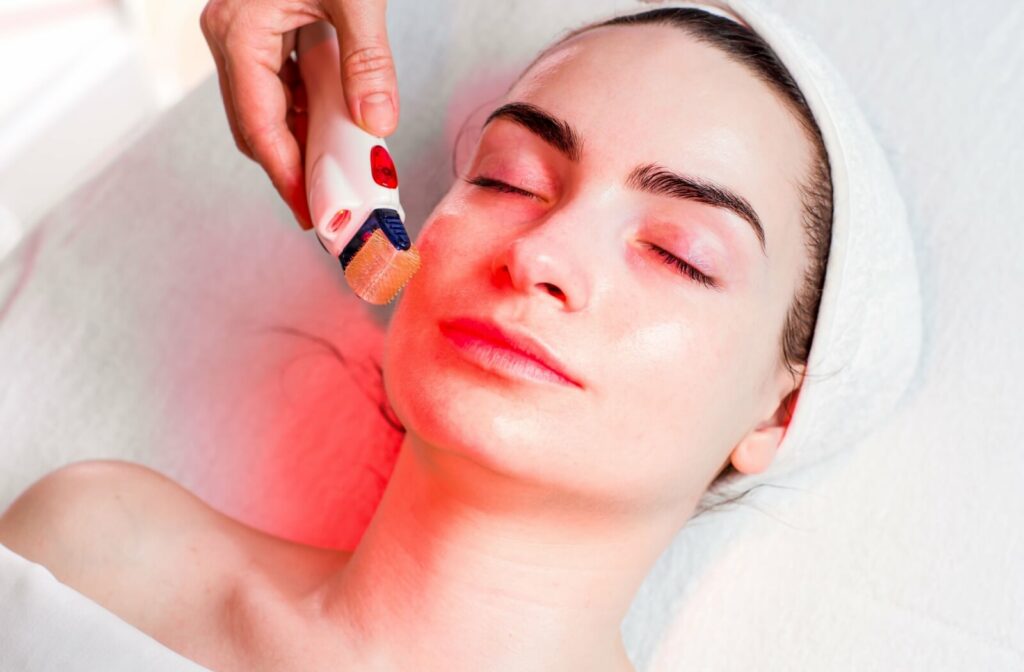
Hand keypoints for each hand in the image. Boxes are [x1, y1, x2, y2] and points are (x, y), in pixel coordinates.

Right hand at [200, 0, 397, 229]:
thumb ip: (366, 60)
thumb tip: (376, 123)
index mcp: (239, 31)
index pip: (259, 128)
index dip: (287, 178)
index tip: (315, 213)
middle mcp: (231, 37)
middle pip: (258, 128)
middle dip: (297, 170)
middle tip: (335, 206)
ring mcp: (243, 35)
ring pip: (269, 111)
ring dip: (306, 145)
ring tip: (344, 178)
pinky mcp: (263, 30)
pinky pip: (281, 88)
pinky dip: (309, 115)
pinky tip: (338, 133)